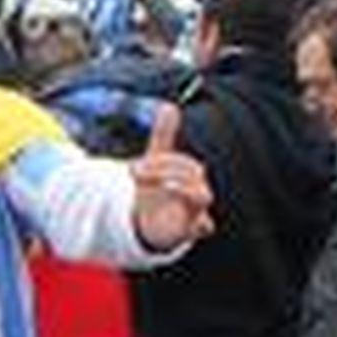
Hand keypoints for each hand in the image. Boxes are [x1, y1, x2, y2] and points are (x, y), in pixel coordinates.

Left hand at [129, 102, 213, 252]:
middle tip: (135, 172)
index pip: (185, 164)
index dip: (162, 161)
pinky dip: (201, 225)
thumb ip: (164, 137)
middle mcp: (196, 190)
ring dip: (181, 188)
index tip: (134, 165)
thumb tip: (170, 106)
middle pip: (193, 176)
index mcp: (190, 175)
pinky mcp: (188, 230)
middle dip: (165, 171)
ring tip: (160, 184)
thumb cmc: (160, 189)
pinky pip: (203, 227)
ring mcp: (194, 210)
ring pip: (202, 196)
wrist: (154, 223)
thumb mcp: (158, 163)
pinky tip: (196, 221)